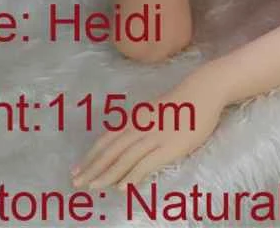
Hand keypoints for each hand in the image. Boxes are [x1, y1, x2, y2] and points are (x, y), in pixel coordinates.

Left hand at [71, 65, 227, 189]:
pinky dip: (131, 176)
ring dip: (106, 174)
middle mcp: (139, 128)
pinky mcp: (168, 147)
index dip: (91, 156)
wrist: (202, 92)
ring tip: (93, 188)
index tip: (77, 169)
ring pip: (124, 159)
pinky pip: (145, 164)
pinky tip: (122, 187)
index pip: (107, 140)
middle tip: (76, 183)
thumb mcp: (154, 112)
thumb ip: (140, 125)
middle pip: (110, 151)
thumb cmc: (181, 102)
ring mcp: (153, 137)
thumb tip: (128, 142)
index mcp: (135, 119)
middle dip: (92, 168)